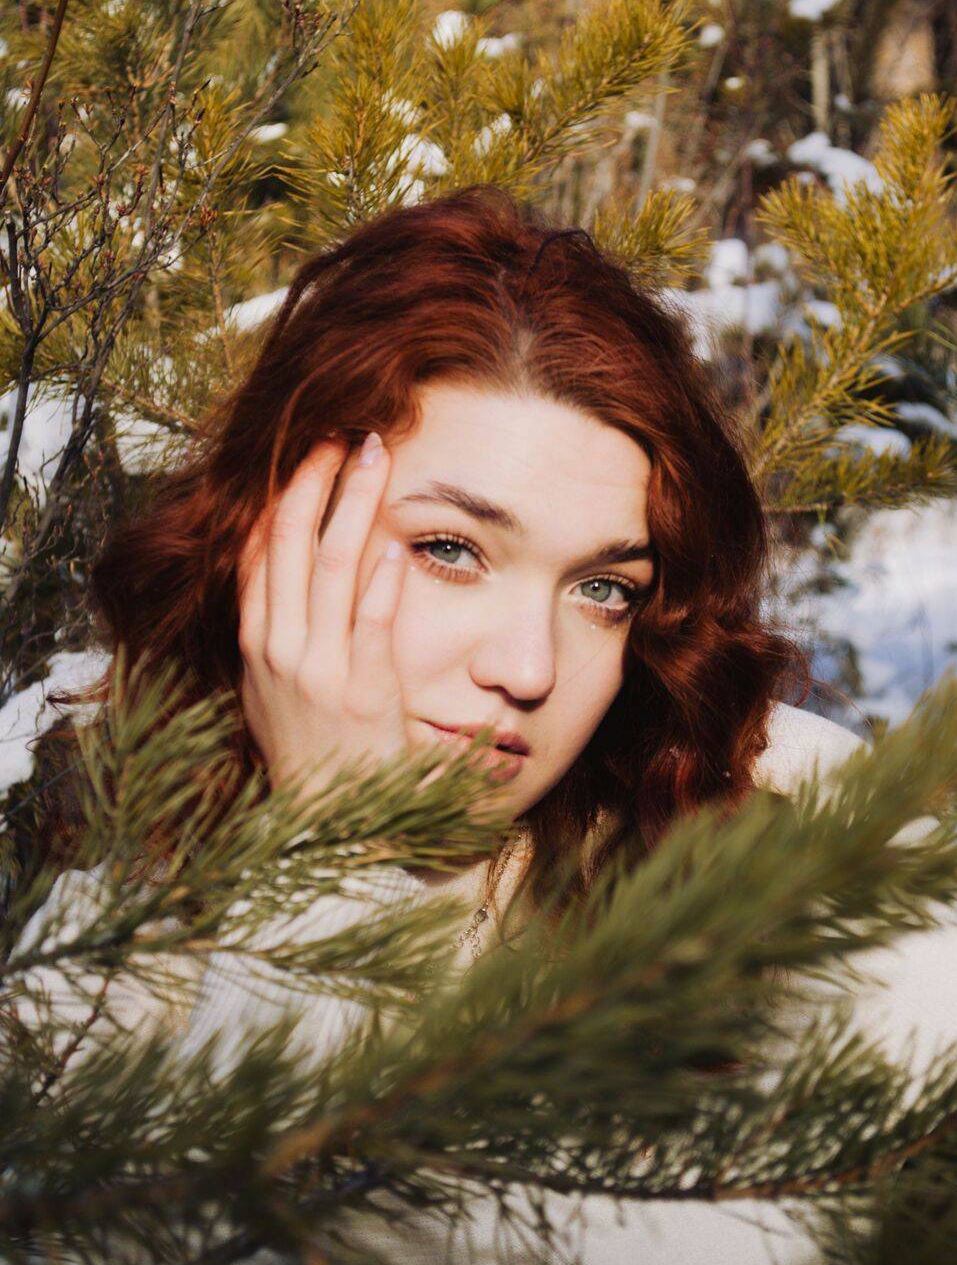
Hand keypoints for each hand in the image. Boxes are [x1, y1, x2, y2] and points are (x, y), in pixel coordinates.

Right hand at [236, 430, 411, 802]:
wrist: (324, 829)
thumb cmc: (308, 756)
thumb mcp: (271, 691)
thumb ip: (276, 634)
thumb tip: (282, 572)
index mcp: (255, 645)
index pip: (260, 553)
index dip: (284, 497)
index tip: (308, 455)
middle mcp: (278, 651)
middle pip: (293, 545)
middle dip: (318, 482)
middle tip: (346, 435)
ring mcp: (317, 672)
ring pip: (332, 570)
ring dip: (354, 506)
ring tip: (374, 459)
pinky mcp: (362, 695)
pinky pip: (371, 626)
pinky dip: (381, 582)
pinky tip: (394, 543)